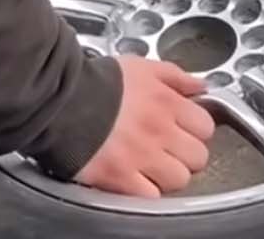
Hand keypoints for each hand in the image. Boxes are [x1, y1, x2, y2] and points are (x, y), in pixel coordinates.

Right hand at [73, 57, 216, 196]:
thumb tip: (200, 86)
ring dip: (167, 174)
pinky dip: (145, 190)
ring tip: (149, 164)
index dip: (195, 129)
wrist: (58, 101)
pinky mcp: (122, 178)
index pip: (205, 126)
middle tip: (167, 148)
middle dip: (185, 154)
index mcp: (166, 102)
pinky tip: (134, 176)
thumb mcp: (139, 67)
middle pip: (197, 157)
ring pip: (179, 179)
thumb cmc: (96, 82)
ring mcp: (142, 157)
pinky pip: (151, 196)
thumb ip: (174, 75)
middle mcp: (159, 131)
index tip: (182, 129)